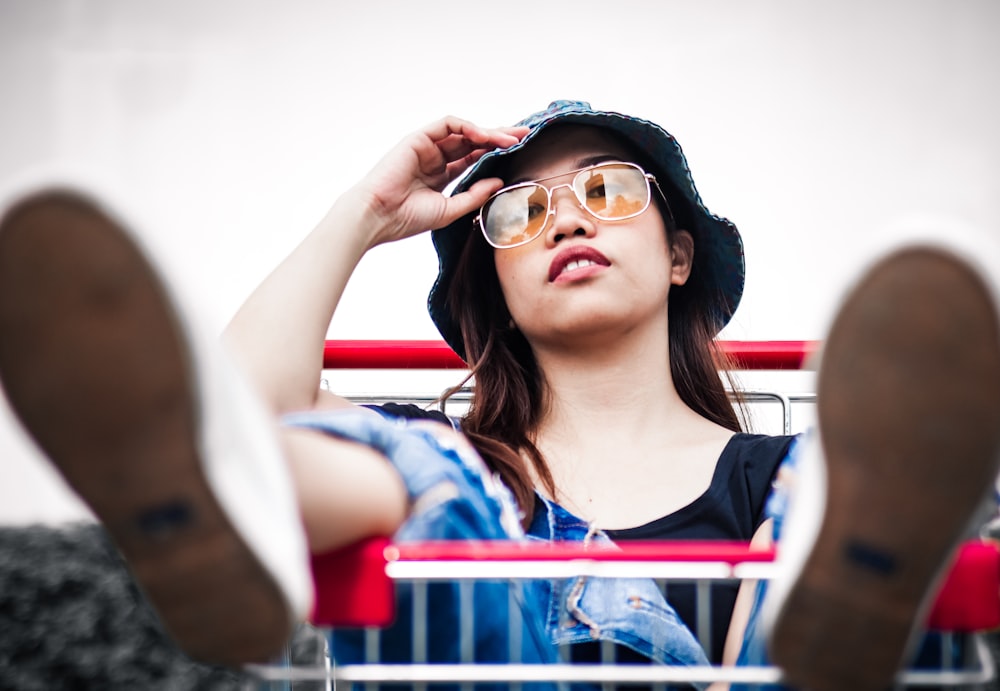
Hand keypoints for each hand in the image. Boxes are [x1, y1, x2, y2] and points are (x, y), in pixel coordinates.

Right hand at [353, 116, 527, 246]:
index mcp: (441, 175)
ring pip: (464, 131)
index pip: (474, 158)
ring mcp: (427, 147)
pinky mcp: (418, 138)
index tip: (520, 153)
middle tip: (525, 136)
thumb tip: (499, 181)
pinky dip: (469, 127)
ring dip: (489, 132)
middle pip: (473, 141)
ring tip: (511, 137)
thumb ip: (474, 195)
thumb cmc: (407, 219)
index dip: (496, 154)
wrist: (378, 217)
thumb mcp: (450, 209)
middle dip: (499, 137)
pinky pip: (448, 124)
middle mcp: (435, 158)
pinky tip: (485, 135)